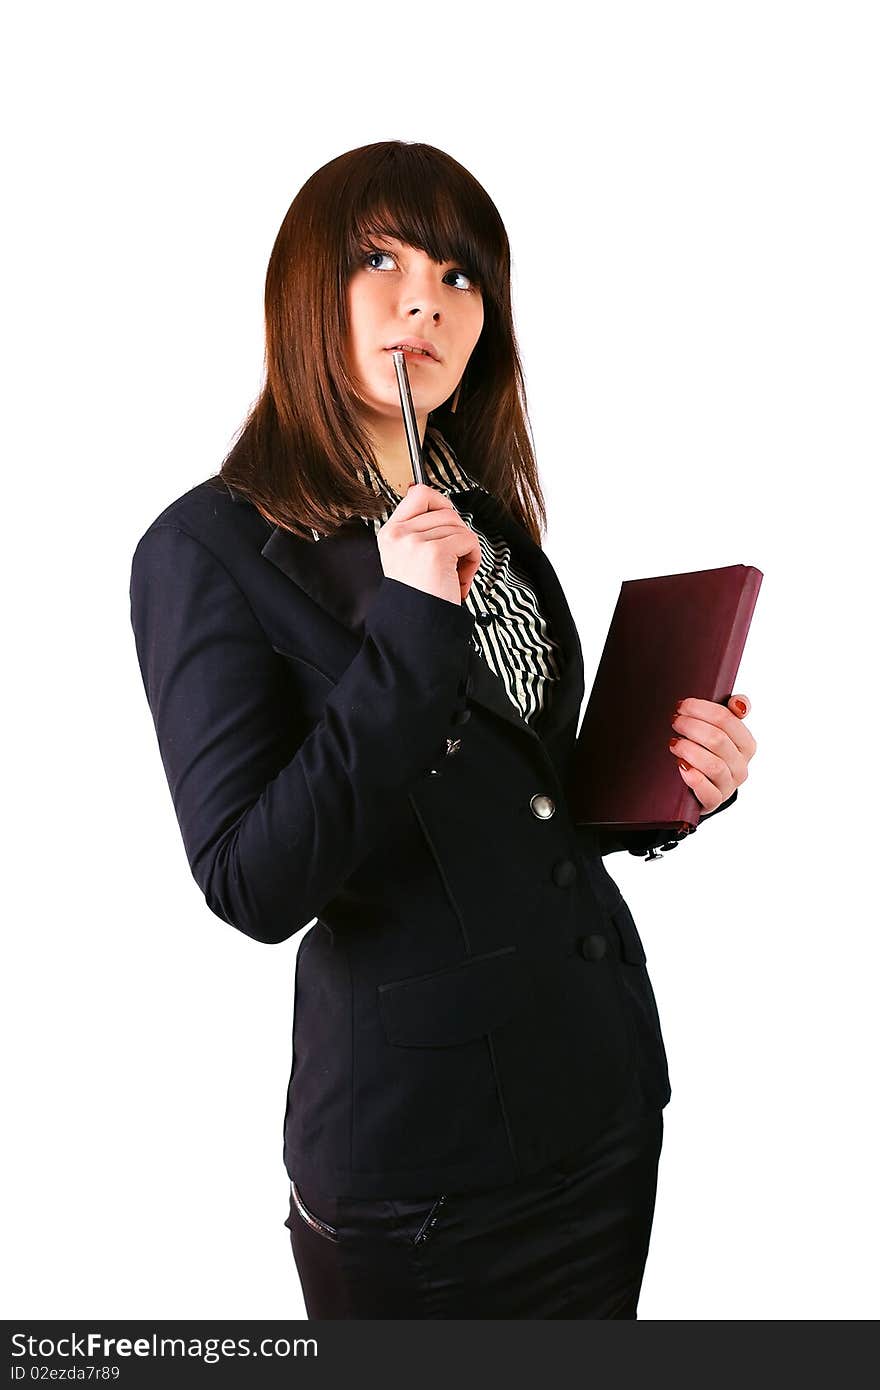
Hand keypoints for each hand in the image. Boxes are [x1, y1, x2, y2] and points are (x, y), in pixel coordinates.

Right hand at [376, 483, 481, 605]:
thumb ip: (422, 531)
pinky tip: (461, 578)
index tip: (450, 524)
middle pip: (446, 510)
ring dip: (466, 550)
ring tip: (456, 574)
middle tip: (454, 560)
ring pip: (460, 526)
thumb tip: (447, 508)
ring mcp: (414, 542)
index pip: (419, 493)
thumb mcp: (410, 558)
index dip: (442, 504)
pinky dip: (473, 559)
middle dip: (458, 534)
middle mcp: (399, 535)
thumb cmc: (420, 596)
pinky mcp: (435, 553)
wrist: (418, 627)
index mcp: (390, 533)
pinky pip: (469, 540)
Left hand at [668, 693, 756, 813]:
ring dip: (690, 750)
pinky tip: (681, 766)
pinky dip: (694, 778)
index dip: (701, 709)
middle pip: (718, 740)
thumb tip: (739, 703)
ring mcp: (729, 785)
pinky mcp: (714, 802)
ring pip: (714, 765)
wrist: (702, 789)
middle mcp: (741, 766)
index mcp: (746, 744)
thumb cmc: (709, 754)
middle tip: (674, 721)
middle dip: (691, 726)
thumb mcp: (721, 733)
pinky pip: (708, 792)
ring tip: (674, 743)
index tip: (682, 705)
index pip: (727, 719)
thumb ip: (730, 713)